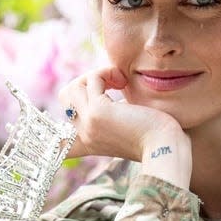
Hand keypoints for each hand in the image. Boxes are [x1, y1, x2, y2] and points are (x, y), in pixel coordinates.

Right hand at [59, 67, 191, 187]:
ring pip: (75, 86)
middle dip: (87, 82)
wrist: (166, 148)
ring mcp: (87, 124)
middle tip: (113, 84)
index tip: (70, 111)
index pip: (56, 143)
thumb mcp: (126, 127)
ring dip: (97, 74)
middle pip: (66, 97)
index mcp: (88, 143)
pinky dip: (107, 72)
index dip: (54, 126)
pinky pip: (92, 79)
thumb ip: (110, 114)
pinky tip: (123, 80)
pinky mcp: (98, 112)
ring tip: (119, 81)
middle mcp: (83, 135)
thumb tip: (102, 85)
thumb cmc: (155, 136)